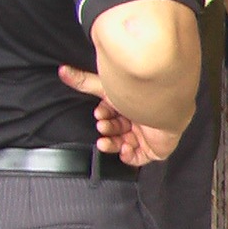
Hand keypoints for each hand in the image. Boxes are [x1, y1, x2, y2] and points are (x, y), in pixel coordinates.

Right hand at [59, 66, 181, 164]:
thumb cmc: (138, 95)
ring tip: (105, 141)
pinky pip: (139, 158)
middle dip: (107, 130)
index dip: (103, 115)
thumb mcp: (107, 88)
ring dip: (112, 144)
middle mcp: (137, 119)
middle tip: (104, 125)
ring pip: (124, 144)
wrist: (165, 107)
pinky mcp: (155, 149)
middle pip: (116, 130)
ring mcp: (146, 135)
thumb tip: (62, 71)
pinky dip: (128, 156)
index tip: (100, 113)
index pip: (111, 114)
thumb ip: (84, 82)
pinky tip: (124, 148)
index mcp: (127, 105)